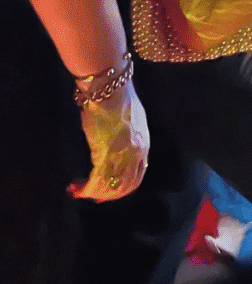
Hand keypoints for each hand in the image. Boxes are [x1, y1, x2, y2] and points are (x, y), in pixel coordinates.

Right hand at [69, 82, 149, 202]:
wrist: (108, 87)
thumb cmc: (115, 99)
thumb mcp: (130, 121)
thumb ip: (127, 140)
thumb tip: (116, 152)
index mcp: (144, 144)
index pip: (137, 176)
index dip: (123, 188)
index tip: (109, 192)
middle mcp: (136, 153)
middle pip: (125, 186)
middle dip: (108, 195)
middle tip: (92, 196)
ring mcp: (122, 154)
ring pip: (110, 186)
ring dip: (93, 192)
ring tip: (79, 190)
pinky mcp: (105, 153)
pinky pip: (97, 180)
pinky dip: (86, 188)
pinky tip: (76, 188)